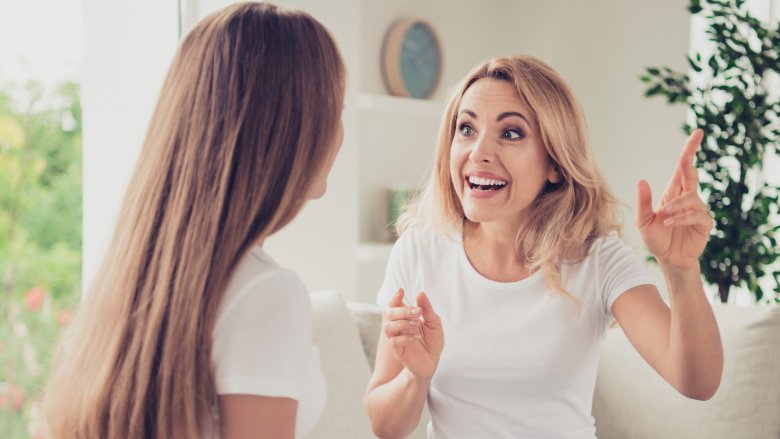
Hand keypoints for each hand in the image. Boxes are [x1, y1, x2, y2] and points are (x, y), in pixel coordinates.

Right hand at [383, 288, 443, 380]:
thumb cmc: (432, 341)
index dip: (395, 297)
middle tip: (418, 312)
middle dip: (403, 310)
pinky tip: (417, 336)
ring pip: (388, 327)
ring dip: (403, 323)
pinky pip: (394, 342)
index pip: (394, 305)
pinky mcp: (398, 351)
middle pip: (389, 313)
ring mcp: (397, 339)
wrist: (433, 362)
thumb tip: (420, 293)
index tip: (401, 291)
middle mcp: (398, 327)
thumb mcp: (434, 323)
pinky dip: (405, 337)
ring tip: (417, 325)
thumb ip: (427, 309)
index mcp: (405, 318)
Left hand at [636, 129, 713, 269]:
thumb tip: (641, 180)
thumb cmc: (656, 238)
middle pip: (692, 174)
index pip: (682, 168)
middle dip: (690, 160)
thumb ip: (643, 202)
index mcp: (673, 193)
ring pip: (691, 198)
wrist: (668, 259)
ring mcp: (697, 210)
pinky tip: (670, 223)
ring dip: (676, 207)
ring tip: (663, 218)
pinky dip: (682, 218)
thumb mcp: (643, 220)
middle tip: (687, 154)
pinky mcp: (704, 224)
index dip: (689, 150)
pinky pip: (697, 215)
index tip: (697, 133)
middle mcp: (686, 198)